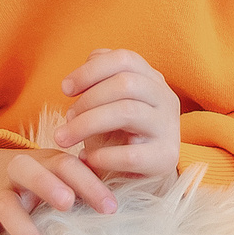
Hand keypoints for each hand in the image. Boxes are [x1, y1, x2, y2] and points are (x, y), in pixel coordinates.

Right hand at [0, 145, 116, 234]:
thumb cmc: (33, 177)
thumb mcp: (55, 172)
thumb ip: (83, 182)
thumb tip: (123, 199)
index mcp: (43, 160)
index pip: (66, 165)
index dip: (89, 183)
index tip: (110, 208)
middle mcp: (16, 172)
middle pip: (29, 171)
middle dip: (48, 185)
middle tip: (68, 205)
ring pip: (7, 208)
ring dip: (28, 234)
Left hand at [57, 49, 181, 182]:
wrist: (139, 176)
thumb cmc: (117, 135)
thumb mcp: (106, 104)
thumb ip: (96, 82)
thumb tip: (74, 81)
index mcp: (152, 79)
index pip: (124, 59)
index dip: (90, 70)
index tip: (65, 89)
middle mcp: (166, 98)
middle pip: (125, 83)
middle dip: (87, 100)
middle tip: (65, 118)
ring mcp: (169, 128)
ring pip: (127, 112)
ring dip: (87, 124)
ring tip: (64, 138)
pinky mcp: (165, 158)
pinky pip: (131, 154)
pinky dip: (103, 156)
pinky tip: (86, 158)